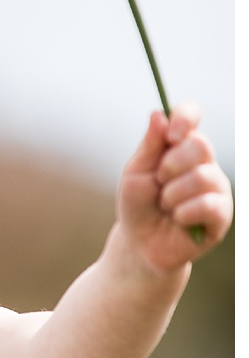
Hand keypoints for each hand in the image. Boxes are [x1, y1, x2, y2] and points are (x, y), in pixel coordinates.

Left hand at [117, 103, 231, 272]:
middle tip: (159, 182)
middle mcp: (204, 162)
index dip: (184, 118)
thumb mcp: (135, 174)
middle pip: (200, 144)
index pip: (191, 115)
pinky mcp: (222, 213)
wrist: (140, 244)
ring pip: (202, 177)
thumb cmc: (138, 206)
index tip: (171, 135)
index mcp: (181, 147)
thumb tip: (158, 113)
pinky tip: (178, 220)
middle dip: (170, 166)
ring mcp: (217, 187)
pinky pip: (208, 204)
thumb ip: (149, 146)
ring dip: (172, 195)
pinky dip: (183, 213)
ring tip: (165, 206)